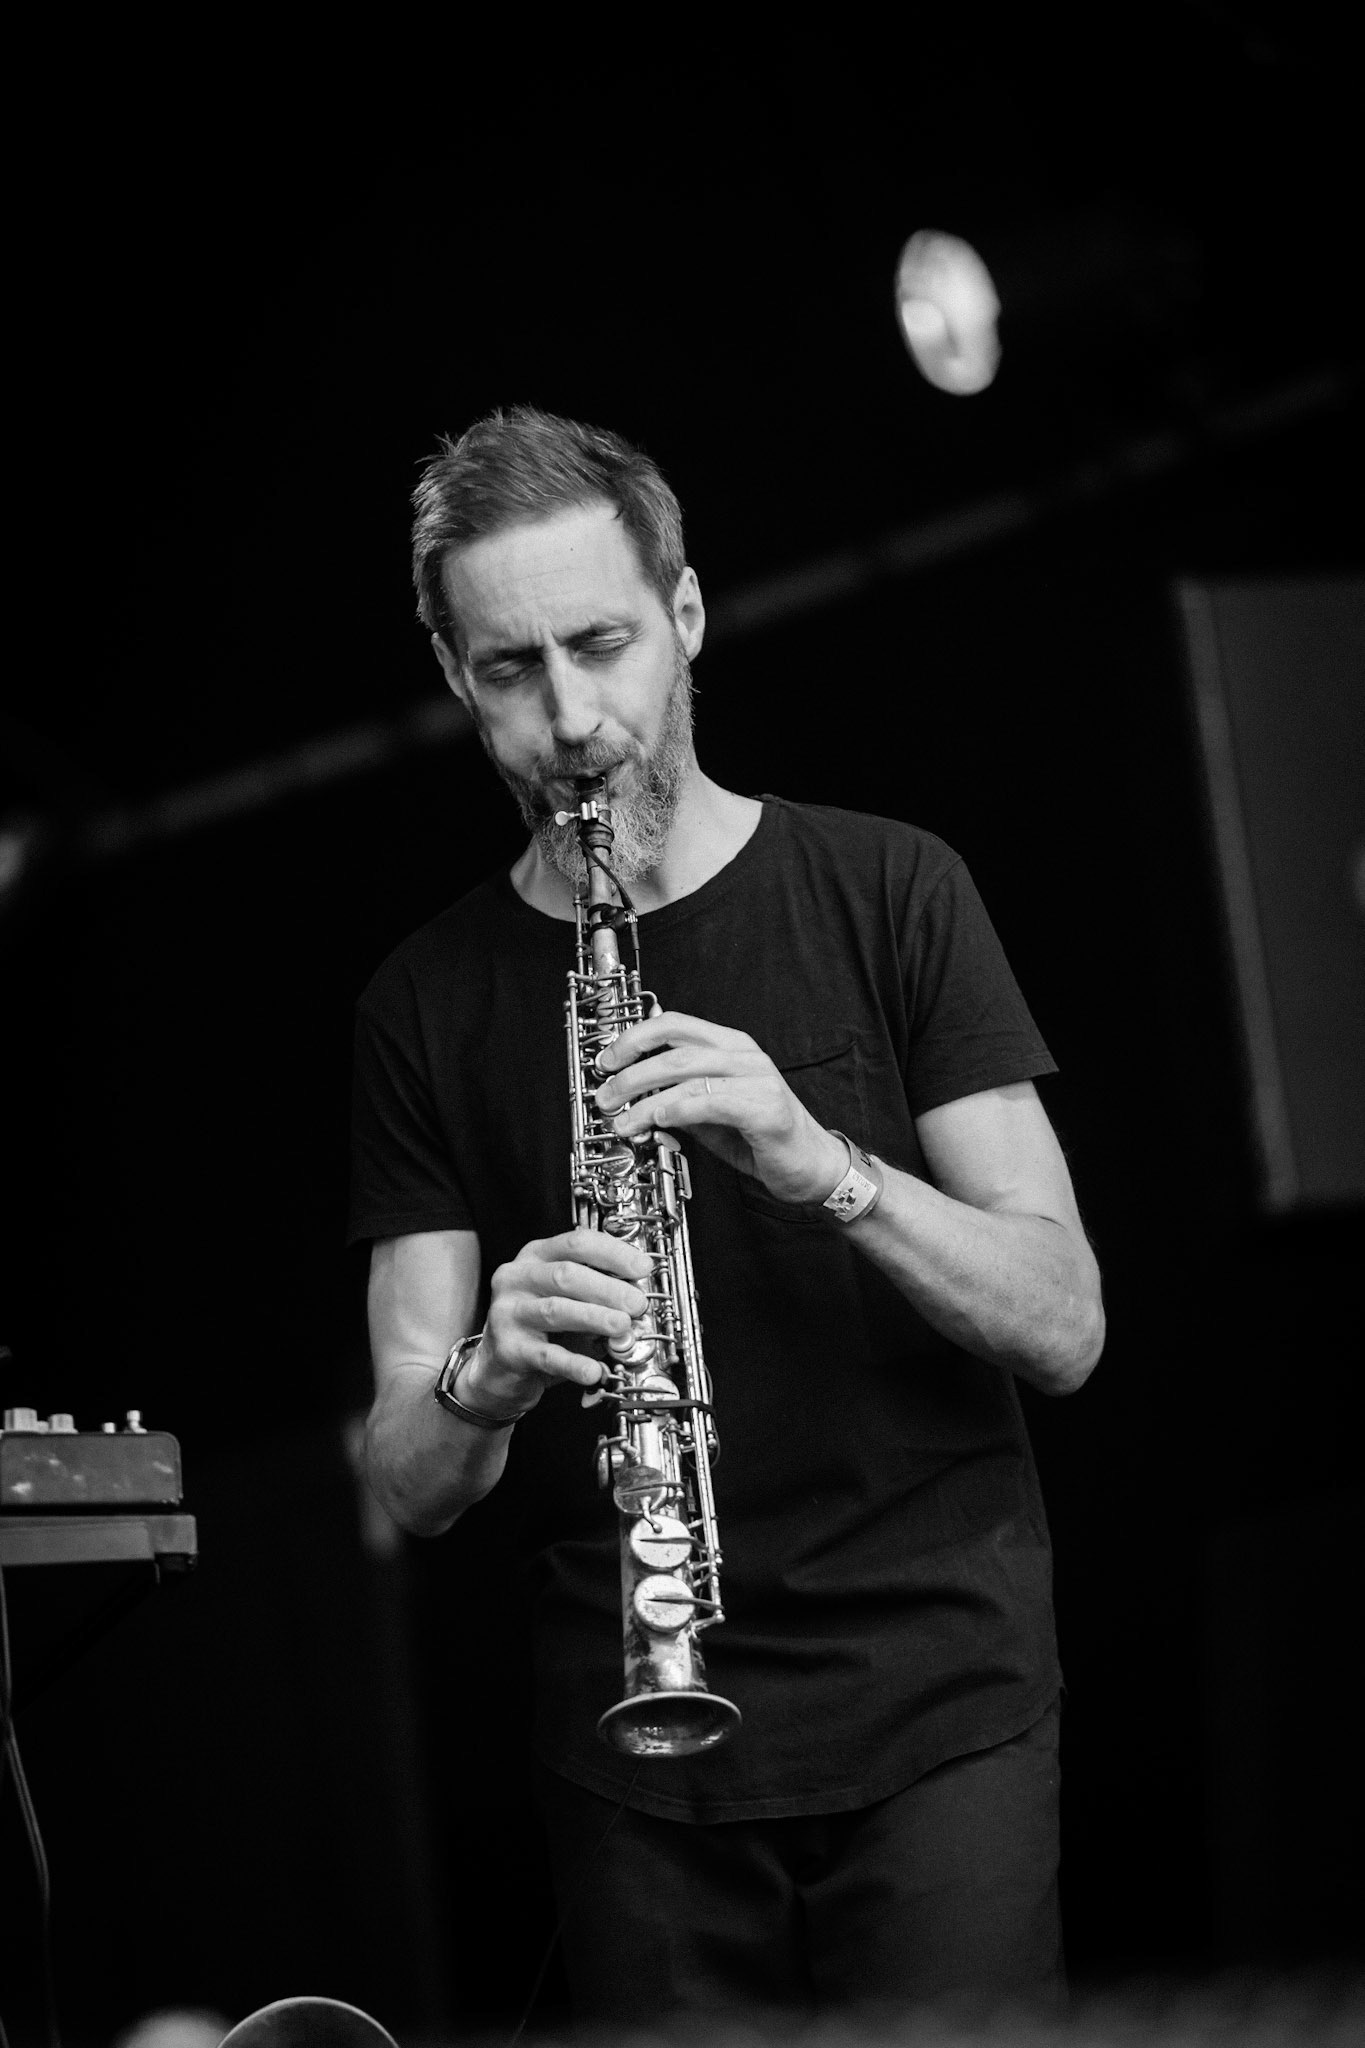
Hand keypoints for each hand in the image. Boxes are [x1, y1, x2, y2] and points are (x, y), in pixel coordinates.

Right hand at [463, 1228, 652, 1412]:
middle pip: (566, 1274)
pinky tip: (594, 1370)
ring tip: (622, 1327)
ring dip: (595, 1318)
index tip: (642, 1268)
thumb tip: (637, 1298)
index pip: (576, 1243)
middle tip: (637, 1304)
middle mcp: (517, 1278)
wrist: (498, 1367)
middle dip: (608, 1288)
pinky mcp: (508, 1349)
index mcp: (536, 1256)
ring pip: (556, 1310)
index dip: (613, 1253)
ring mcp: (508, 1312)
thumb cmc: (540, 1327)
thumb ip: (597, 1293)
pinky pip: (547, 1355)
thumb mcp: (568, 1298)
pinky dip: (574, 1362)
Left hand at [594, 1011, 849, 1204]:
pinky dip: (675, 1109)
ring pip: (685, 1074)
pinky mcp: (765, 1107)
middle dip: (629, 1073)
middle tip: (605, 1096)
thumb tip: (634, 1096)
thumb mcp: (710, 1114)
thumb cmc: (763, 1138)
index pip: (675, 1024)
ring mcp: (757, 1078)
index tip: (607, 1060)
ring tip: (621, 1120)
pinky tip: (656, 1121)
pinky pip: (709, 1102)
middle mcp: (744, 1055)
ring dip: (643, 1098)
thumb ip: (678, 1097)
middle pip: (673, 1049)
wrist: (811, 1167)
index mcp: (731, 1046)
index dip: (635, 1037)